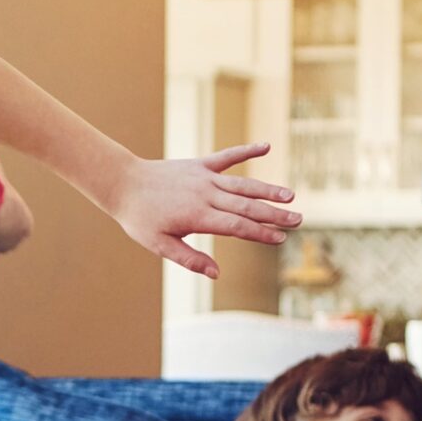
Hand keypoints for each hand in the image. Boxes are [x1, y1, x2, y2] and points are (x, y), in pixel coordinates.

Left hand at [108, 145, 300, 277]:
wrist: (122, 182)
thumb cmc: (139, 218)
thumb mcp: (159, 245)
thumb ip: (189, 258)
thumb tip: (216, 274)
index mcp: (198, 216)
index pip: (237, 225)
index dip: (260, 232)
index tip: (280, 239)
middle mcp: (206, 194)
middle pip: (246, 205)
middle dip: (274, 214)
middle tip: (299, 220)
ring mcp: (204, 177)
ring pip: (243, 184)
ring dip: (268, 190)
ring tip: (291, 195)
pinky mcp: (200, 164)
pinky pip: (227, 157)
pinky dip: (247, 150)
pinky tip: (267, 146)